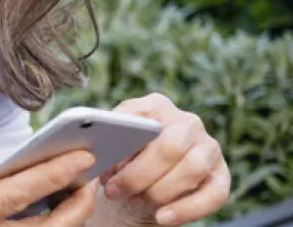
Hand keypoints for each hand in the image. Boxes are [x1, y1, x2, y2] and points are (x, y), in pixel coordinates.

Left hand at [102, 93, 230, 225]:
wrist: (142, 183)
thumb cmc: (124, 160)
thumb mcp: (112, 147)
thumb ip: (107, 144)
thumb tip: (100, 154)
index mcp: (156, 106)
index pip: (141, 117)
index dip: (123, 145)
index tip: (106, 167)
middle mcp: (187, 122)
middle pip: (170, 146)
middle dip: (139, 174)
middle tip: (115, 192)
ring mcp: (208, 148)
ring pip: (192, 169)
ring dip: (159, 191)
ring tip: (135, 202)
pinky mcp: (221, 175)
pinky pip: (214, 194)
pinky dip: (187, 209)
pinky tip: (163, 218)